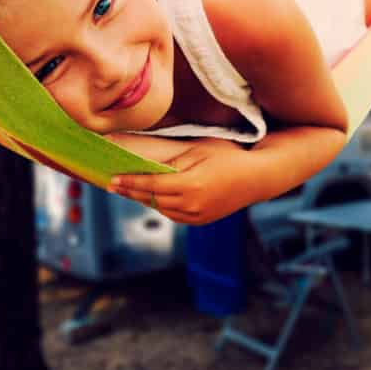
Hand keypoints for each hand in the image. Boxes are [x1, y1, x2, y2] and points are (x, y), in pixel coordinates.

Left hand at [109, 138, 255, 224]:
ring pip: (162, 209)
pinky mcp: (203, 220)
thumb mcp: (201, 150)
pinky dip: (162, 207)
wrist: (257, 177)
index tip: (113, 180)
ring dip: (145, 200)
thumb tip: (149, 166)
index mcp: (189, 185)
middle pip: (152, 199)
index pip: (151, 185)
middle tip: (114, 186)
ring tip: (132, 190)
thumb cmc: (230, 157)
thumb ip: (174, 159)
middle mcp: (191, 204)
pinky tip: (156, 198)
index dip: (130, 182)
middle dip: (131, 192)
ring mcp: (198, 215)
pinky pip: (175, 216)